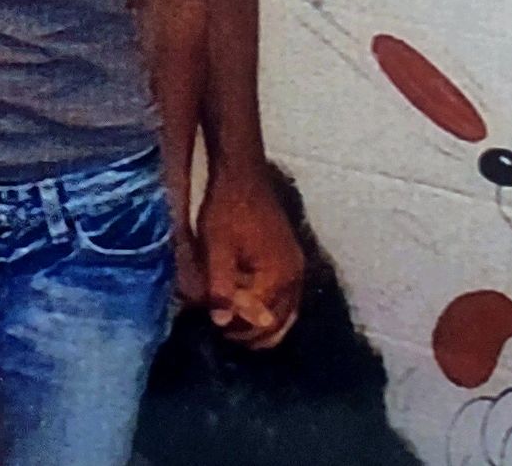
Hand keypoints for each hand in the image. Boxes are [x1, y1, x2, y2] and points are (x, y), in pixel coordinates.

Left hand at [198, 161, 303, 348]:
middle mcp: (295, 276)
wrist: (243, 175)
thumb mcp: (216, 249)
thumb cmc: (227, 210)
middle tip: (226, 336)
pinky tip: (253, 308)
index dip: (238, 331)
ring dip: (265, 325)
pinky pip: (288, 297)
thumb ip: (220, 287)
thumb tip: (221, 323)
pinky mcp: (292, 259)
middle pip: (280, 323)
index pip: (260, 320)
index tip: (214, 331)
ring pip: (287, 312)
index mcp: (278, 276)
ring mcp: (297, 267)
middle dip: (254, 335)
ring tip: (238, 329)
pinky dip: (273, 309)